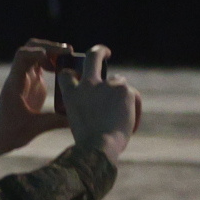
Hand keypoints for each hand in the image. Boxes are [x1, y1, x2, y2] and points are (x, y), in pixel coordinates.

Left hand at [0, 38, 70, 160]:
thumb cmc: (11, 132)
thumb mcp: (34, 128)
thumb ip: (55, 122)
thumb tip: (77, 119)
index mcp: (16, 84)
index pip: (22, 58)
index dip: (37, 52)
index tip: (54, 56)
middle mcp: (19, 77)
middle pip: (30, 48)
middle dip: (49, 46)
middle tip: (69, 52)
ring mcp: (25, 78)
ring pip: (36, 54)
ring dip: (53, 52)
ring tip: (71, 58)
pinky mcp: (31, 83)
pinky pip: (41, 65)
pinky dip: (53, 62)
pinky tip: (66, 69)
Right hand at [60, 46, 141, 162]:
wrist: (99, 147)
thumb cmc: (88, 143)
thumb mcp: (78, 123)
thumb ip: (86, 108)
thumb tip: (102, 106)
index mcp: (71, 95)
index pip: (66, 75)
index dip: (71, 73)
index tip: (76, 74)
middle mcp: (88, 85)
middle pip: (93, 57)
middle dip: (99, 52)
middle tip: (106, 53)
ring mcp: (106, 84)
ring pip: (119, 82)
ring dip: (122, 96)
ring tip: (123, 118)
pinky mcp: (124, 89)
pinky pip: (133, 96)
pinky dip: (134, 109)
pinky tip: (131, 124)